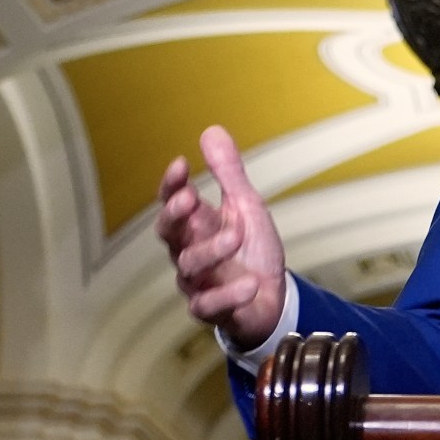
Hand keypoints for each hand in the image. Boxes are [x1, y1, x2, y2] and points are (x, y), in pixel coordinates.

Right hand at [154, 125, 286, 349]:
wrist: (272, 297)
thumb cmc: (252, 249)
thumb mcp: (246, 206)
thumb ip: (228, 173)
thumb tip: (211, 129)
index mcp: (197, 224)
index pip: (174, 202)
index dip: (172, 184)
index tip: (181, 164)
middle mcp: (189, 252)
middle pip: (168, 234)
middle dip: (174, 215)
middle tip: (189, 198)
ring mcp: (198, 282)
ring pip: (188, 267)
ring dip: (211, 250)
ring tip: (236, 235)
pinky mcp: (212, 310)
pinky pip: (208, 306)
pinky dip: (228, 296)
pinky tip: (249, 284)